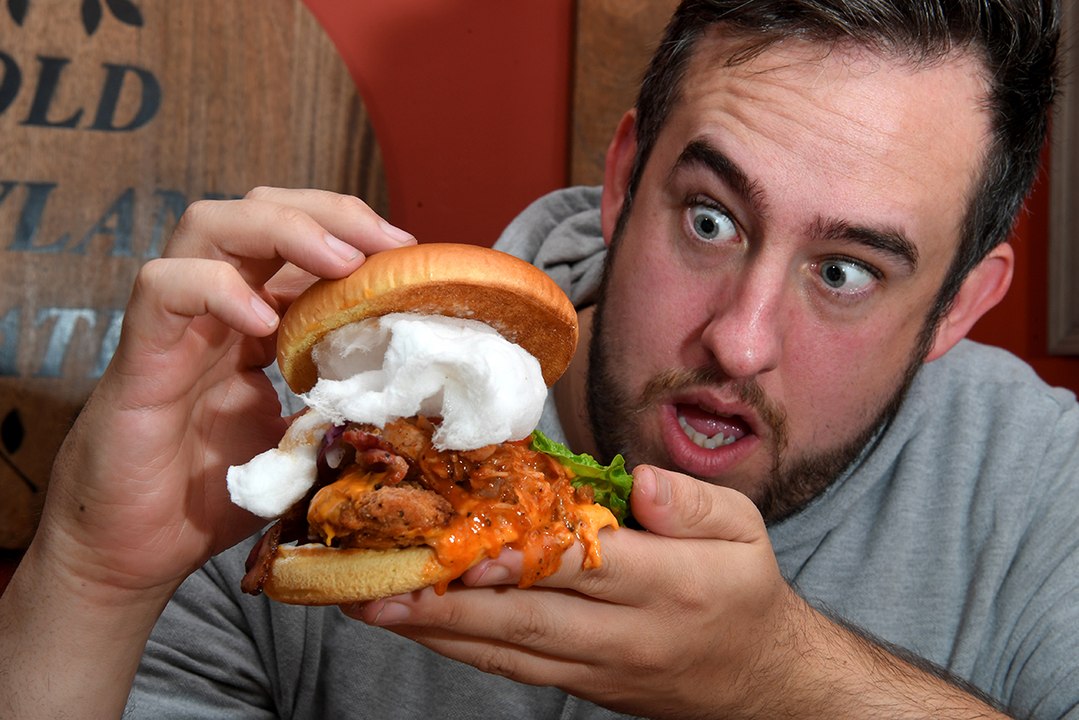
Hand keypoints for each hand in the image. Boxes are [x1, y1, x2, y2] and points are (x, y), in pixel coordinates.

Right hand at [34, 187, 416, 602]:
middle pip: (258, 212)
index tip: (407, 256)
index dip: (353, 235)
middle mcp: (213, 313)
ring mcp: (173, 330)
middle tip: (387, 244)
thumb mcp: (297, 445)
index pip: (297, 247)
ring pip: (208, 228)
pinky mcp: (139, 360)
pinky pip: (164, 290)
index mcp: (252, 327)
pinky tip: (262, 321)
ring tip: (340, 261)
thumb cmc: (210, 499)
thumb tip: (405, 396)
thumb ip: (336, 409)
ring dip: (283, 228)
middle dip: (329, 213)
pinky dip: (217, 288)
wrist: (133, 558)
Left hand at [346, 465, 802, 718]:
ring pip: (512, 650)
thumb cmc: (743, 590)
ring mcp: (601, 667)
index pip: (583, 565)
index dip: (519, 558)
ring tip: (376, 608)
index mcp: (669, 582)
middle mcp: (627, 632)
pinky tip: (424, 629)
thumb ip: (693, 503)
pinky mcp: (586, 685)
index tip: (462, 548)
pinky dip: (467, 649)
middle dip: (448, 605)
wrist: (760, 680)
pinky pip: (519, 668)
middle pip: (528, 617)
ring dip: (440, 631)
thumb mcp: (745, 530)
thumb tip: (641, 483)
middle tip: (379, 588)